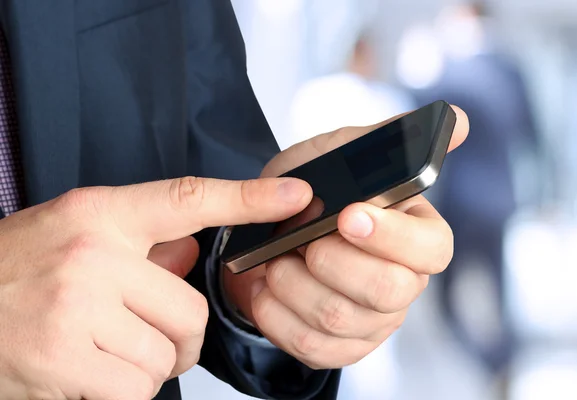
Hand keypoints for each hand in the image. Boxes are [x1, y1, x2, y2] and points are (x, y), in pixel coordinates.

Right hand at [0, 177, 311, 398]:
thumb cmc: (15, 269)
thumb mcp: (76, 235)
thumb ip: (142, 244)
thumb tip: (194, 252)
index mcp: (100, 215)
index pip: (190, 198)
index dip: (251, 197)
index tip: (295, 195)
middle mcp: (92, 254)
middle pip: (190, 309)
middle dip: (180, 337)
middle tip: (147, 335)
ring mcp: (75, 308)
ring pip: (164, 356)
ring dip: (147, 366)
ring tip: (104, 352)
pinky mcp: (62, 360)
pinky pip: (135, 390)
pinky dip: (123, 392)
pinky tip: (89, 375)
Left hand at [224, 106, 468, 368]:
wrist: (267, 231)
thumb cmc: (310, 190)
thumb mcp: (341, 152)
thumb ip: (392, 135)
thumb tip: (459, 120)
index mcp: (416, 236)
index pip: (432, 249)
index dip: (391, 236)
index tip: (347, 214)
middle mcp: (404, 283)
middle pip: (386, 291)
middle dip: (331, 262)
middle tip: (301, 239)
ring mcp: (373, 321)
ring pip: (337, 318)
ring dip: (292, 282)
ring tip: (276, 258)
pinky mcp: (340, 348)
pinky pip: (309, 346)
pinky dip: (275, 313)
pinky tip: (266, 286)